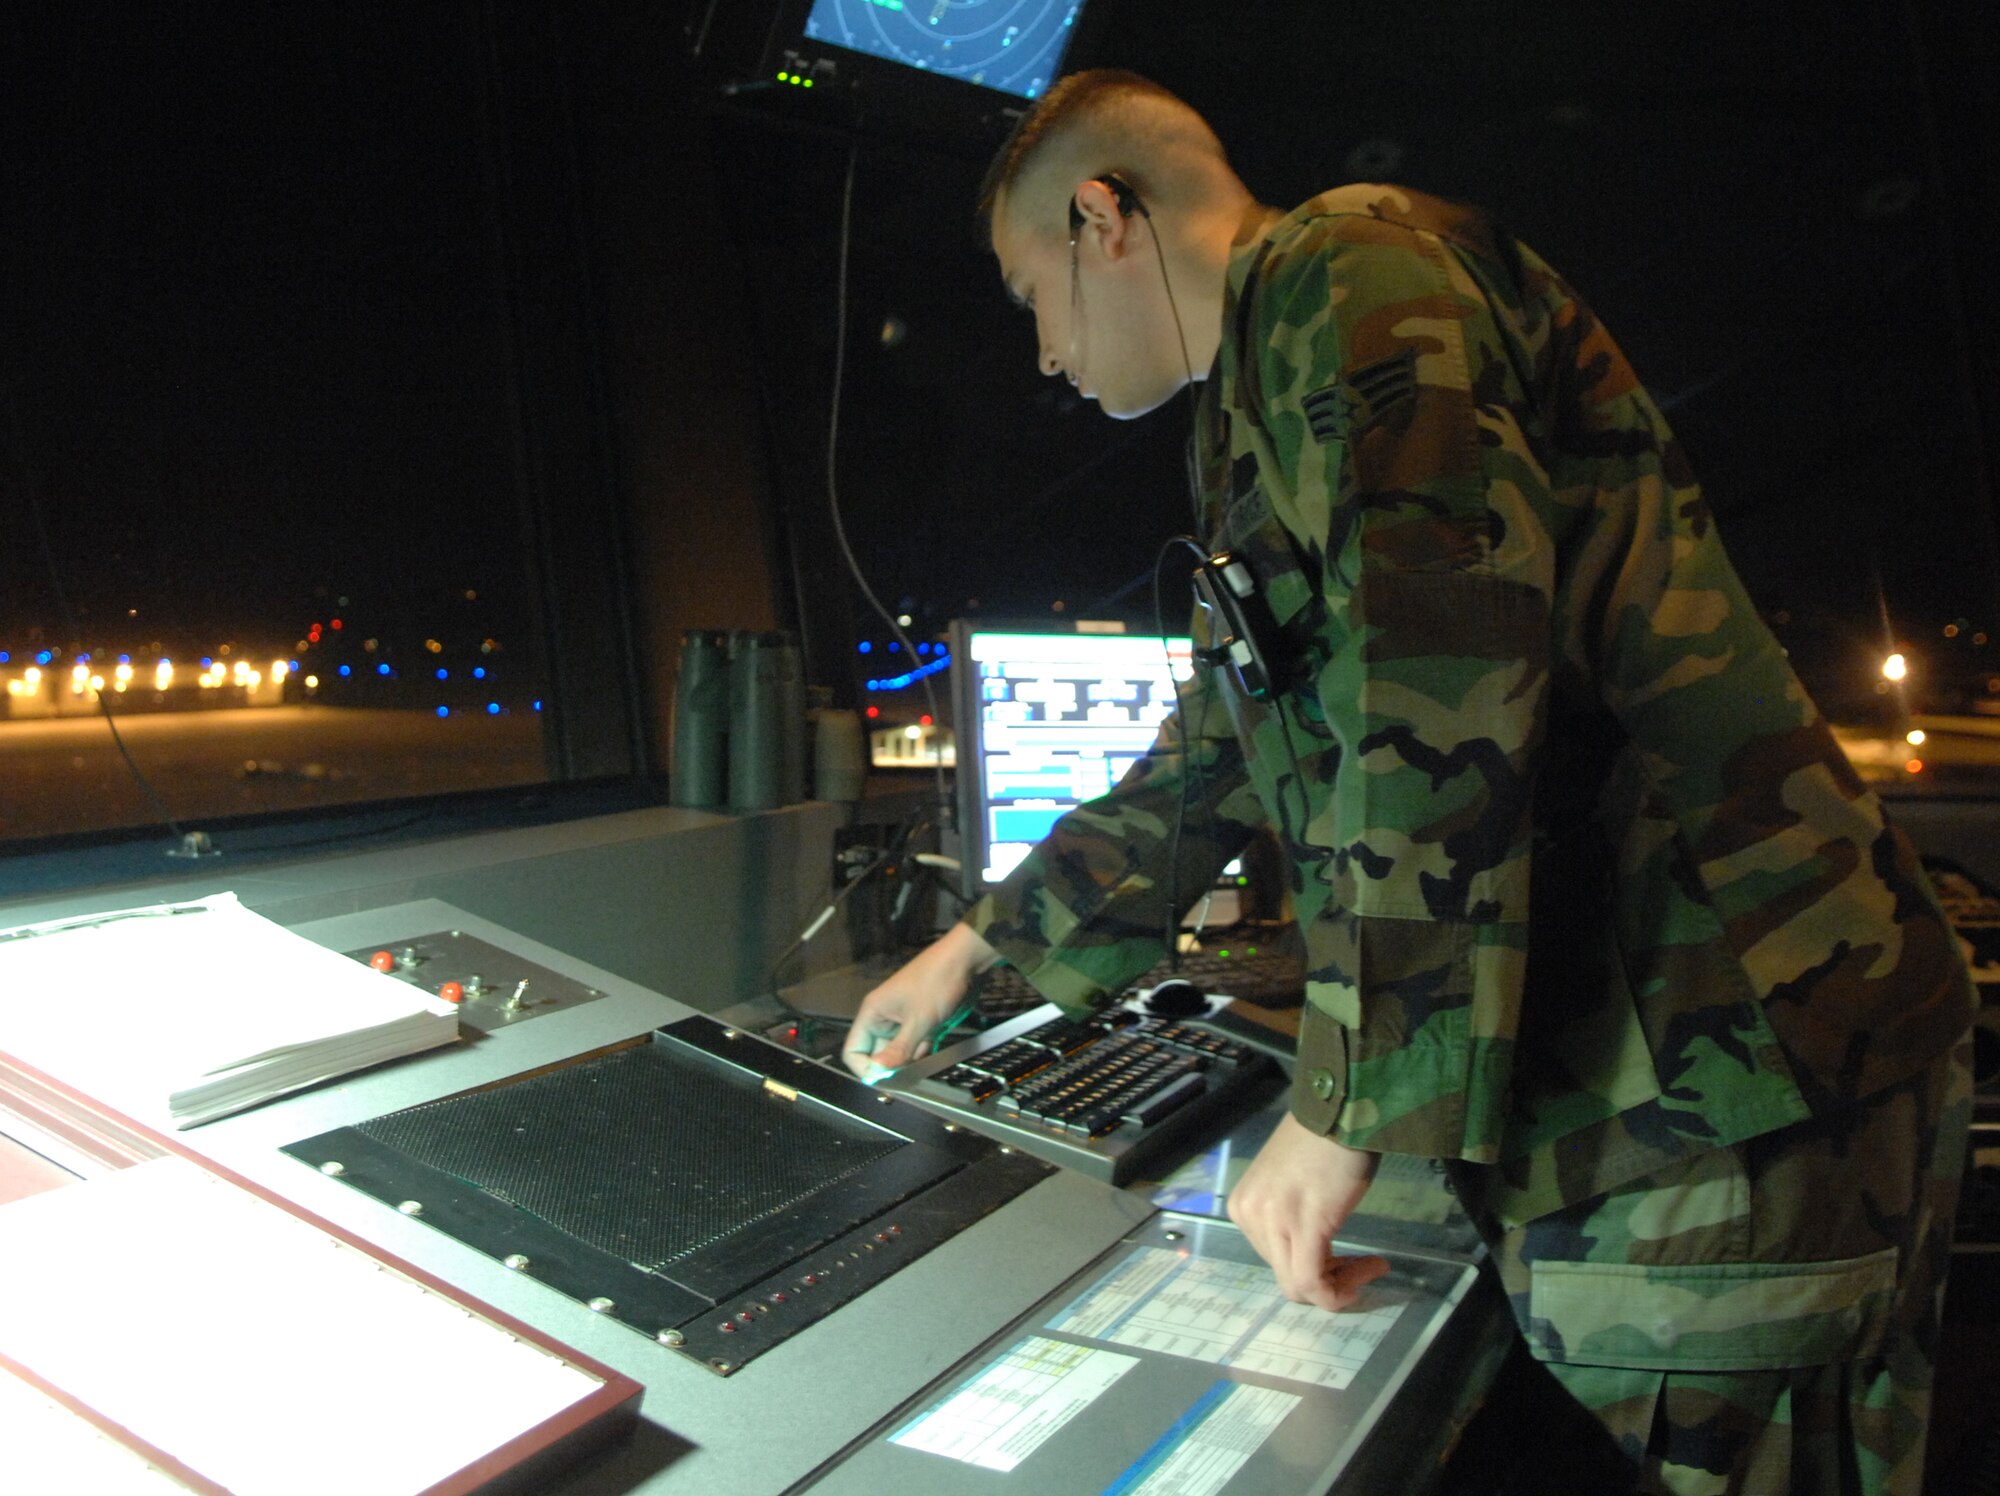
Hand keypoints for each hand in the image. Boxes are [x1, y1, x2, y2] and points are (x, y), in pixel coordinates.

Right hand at [841, 924, 996, 1076]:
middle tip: (911, 1069)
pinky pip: (912, 1044)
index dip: (865, 1068)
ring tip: (925, 1046)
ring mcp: (900, 1020)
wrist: (964, 960)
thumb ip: (898, 1049)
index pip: (853, 1051)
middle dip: (892, 1065)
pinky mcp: (917, 1021)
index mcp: (872, 1014)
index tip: (886, 1078)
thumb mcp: (919, 1020)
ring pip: (896, 1051)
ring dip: (910, 1057)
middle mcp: (882, 1018)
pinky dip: (922, 1048)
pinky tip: (933, 1039)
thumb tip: (877, 1074)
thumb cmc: (937, 984)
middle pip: (876, 1054)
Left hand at [1227, 1112, 1389, 1310]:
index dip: (1311, 1269)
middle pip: (1284, 1275)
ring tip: (1370, 1265)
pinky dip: (1341, 1290)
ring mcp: (1272, 1221)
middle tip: (1362, 1264)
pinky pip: (1313, 1281)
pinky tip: (1373, 1267)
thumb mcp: (1291, 1186)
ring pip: (1298, 1286)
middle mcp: (1249, 1216)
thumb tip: (1305, 1251)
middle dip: (1327, 1279)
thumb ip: (1286, 1218)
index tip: (1346, 1260)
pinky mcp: (1304, 1225)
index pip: (1272, 1260)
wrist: (1343, 1109)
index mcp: (1243, 1206)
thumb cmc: (1325, 1140)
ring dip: (1339, 1285)